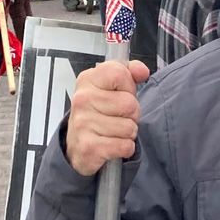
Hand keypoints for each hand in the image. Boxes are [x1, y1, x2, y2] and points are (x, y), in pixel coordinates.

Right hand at [65, 60, 149, 175]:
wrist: (77, 146)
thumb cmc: (98, 112)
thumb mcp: (110, 86)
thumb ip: (129, 73)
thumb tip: (142, 71)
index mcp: (87, 80)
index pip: (119, 74)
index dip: (129, 86)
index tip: (122, 93)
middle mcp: (82, 99)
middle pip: (129, 103)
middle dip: (132, 113)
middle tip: (119, 117)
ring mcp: (83, 123)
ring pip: (129, 127)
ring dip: (128, 132)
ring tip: (115, 131)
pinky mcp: (89, 147)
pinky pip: (125, 146)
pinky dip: (125, 148)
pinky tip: (113, 144)